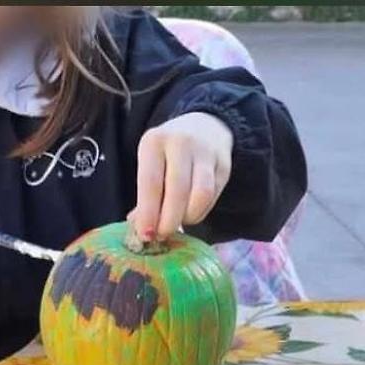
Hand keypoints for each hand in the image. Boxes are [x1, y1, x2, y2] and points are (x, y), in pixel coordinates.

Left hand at [130, 112, 233, 241]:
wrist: (203, 129)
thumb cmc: (167, 156)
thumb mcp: (150, 165)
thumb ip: (145, 197)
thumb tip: (141, 229)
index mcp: (154, 142)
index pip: (151, 182)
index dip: (149, 213)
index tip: (146, 235)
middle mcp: (181, 143)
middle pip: (177, 190)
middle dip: (169, 221)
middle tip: (162, 235)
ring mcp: (205, 153)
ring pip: (200, 195)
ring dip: (188, 217)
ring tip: (179, 221)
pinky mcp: (223, 165)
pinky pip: (213, 197)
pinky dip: (201, 212)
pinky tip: (191, 213)